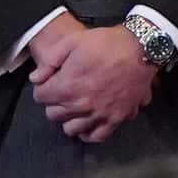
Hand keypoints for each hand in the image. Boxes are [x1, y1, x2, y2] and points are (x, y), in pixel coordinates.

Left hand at [30, 19, 156, 141]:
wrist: (141, 48)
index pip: (40, 96)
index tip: (51, 81)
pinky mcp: (116, 118)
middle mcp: (80, 105)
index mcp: (67, 86)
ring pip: (70, 129)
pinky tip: (88, 122)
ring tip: (75, 106)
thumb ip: (50, 60)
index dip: (44, 86)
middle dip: (54, 102)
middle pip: (53, 114)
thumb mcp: (74, 41)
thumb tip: (36, 79)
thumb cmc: (107, 43)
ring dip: (69, 118)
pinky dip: (89, 132)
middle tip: (63, 91)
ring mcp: (99, 115)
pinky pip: (96, 136)